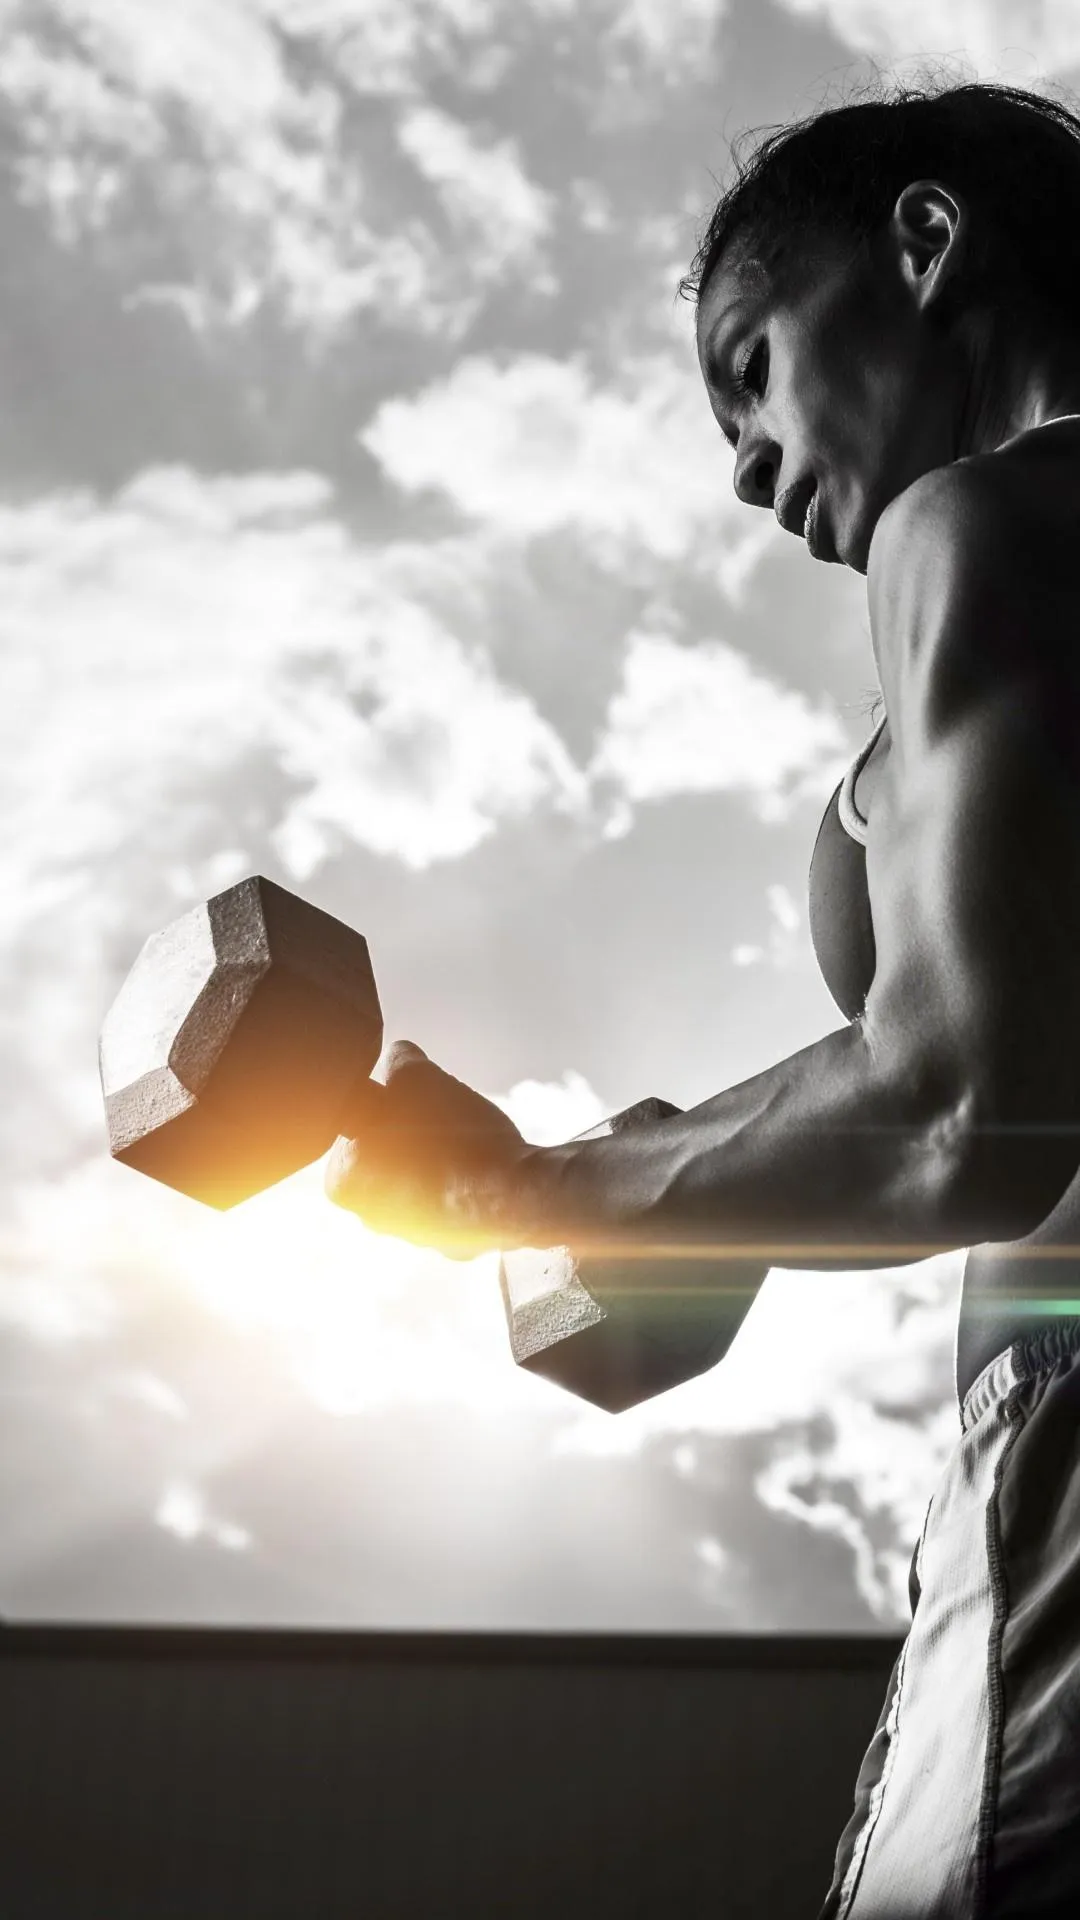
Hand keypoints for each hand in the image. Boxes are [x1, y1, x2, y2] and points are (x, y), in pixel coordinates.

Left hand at [324, 1040, 528, 1258]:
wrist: (515, 1192)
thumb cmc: (451, 1136)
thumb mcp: (417, 1076)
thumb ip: (398, 1062)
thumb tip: (399, 1056)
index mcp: (343, 1184)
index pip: (352, 1132)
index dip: (382, 1108)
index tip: (409, 1100)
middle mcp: (372, 1219)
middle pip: (388, 1157)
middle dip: (411, 1134)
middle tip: (438, 1114)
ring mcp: (419, 1237)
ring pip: (424, 1178)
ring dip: (441, 1156)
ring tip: (466, 1136)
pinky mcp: (460, 1243)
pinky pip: (458, 1198)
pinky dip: (469, 1179)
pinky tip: (486, 1161)